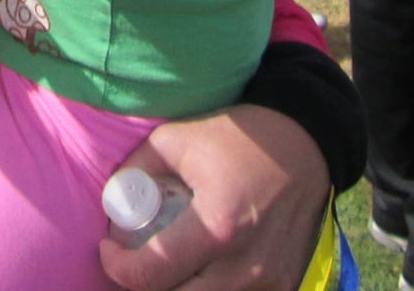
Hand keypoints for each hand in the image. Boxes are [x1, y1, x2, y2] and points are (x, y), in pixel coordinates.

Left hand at [97, 106, 330, 290]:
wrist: (304, 144)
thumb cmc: (236, 138)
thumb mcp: (175, 140)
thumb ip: (136, 171)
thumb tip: (113, 203)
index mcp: (216, 227)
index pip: (150, 275)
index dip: (118, 268)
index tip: (109, 249)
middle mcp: (245, 265)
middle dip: (145, 286)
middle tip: (136, 260)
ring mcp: (269, 282)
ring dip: (178, 289)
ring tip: (168, 263)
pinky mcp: (285, 285)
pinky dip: (210, 288)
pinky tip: (200, 268)